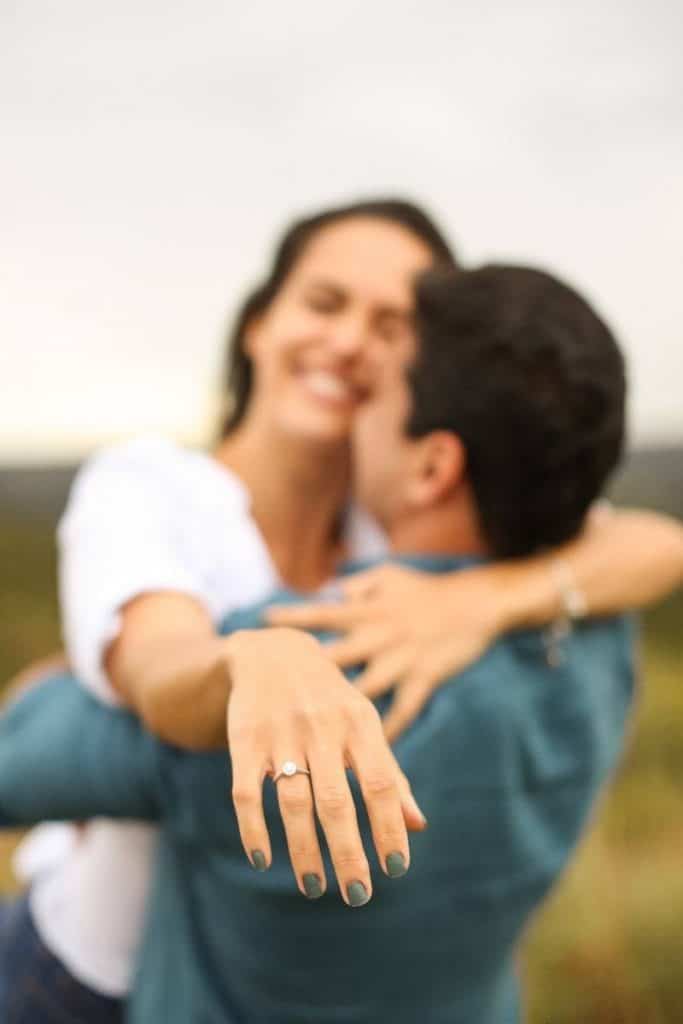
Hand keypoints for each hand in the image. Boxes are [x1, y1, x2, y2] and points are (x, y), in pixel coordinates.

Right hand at [223, 627, 426, 906]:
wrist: (271, 652)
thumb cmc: (330, 700)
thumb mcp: (364, 726)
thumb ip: (389, 774)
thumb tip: (418, 826)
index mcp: (360, 722)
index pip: (381, 783)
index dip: (389, 828)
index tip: (395, 870)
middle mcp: (322, 726)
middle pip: (336, 801)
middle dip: (348, 853)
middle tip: (358, 895)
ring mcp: (281, 732)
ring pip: (293, 801)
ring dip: (304, 850)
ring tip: (315, 887)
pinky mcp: (244, 738)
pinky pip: (246, 792)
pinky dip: (253, 829)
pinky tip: (262, 860)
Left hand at [266, 564, 503, 740]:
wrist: (477, 602)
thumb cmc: (426, 590)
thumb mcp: (388, 577)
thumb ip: (355, 586)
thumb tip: (326, 592)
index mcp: (367, 610)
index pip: (322, 613)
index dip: (292, 617)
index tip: (262, 623)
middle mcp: (379, 634)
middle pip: (334, 656)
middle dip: (305, 672)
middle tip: (273, 692)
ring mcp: (400, 658)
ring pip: (363, 689)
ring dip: (339, 709)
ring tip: (311, 732)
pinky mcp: (423, 678)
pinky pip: (401, 709)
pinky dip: (387, 731)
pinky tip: (366, 756)